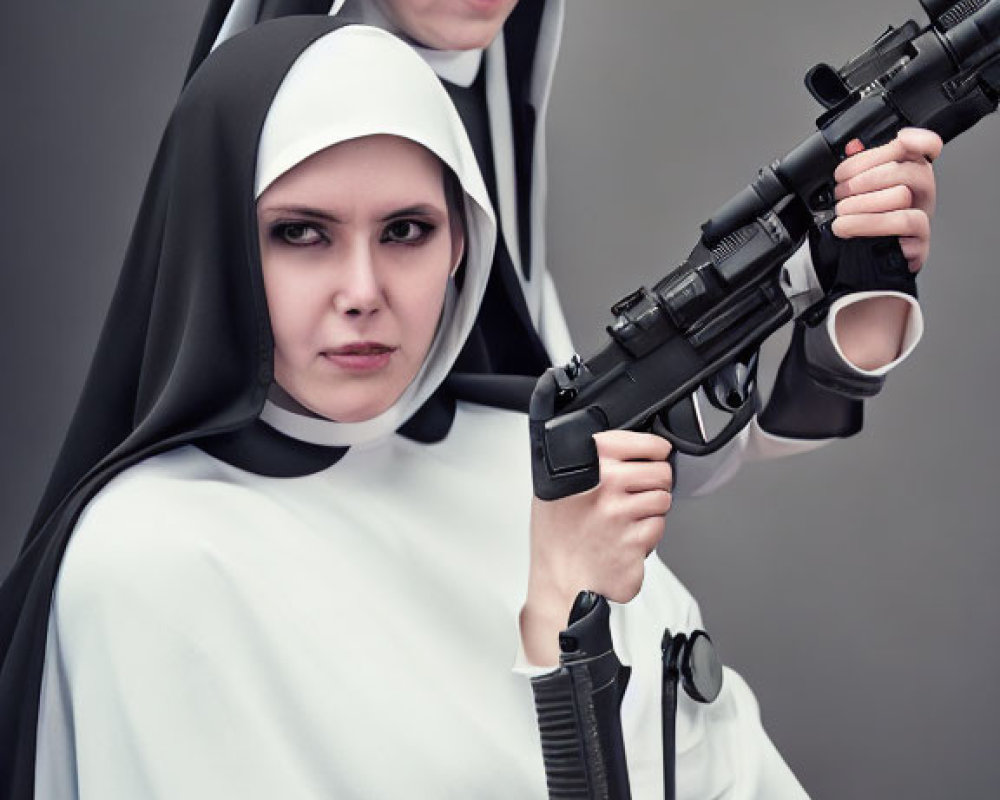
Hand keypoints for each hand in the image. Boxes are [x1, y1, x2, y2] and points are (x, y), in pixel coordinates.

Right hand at [520, 431, 672, 664]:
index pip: (648, 443)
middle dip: (656, 484)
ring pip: (664, 499)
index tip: (651, 458)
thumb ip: (587, 461)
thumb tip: (625, 447)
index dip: (654, 451)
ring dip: (652, 510)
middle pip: (662, 472)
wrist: (559, 580)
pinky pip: (658, 527)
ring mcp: (623, 514)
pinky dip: (648, 534)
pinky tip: (626, 538)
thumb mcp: (555, 485)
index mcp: (591, 461)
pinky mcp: (636, 542)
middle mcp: (607, 485)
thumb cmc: (557, 535)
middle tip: (637, 494)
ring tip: (626, 519)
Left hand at [825, 128, 940, 369]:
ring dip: (864, 201)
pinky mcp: (919, 243)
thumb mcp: (854, 198)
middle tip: (841, 190)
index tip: (900, 139)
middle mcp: (920, 195)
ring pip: (905, 195)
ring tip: (840, 213)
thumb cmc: (863, 230)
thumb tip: (853, 146)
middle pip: (909, 169)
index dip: (919, 140)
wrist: (864, 272)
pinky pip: (905, 223)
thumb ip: (856, 169)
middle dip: (867, 176)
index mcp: (908, 176)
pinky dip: (870, 223)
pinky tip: (846, 228)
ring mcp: (922, 218)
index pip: (925, 149)